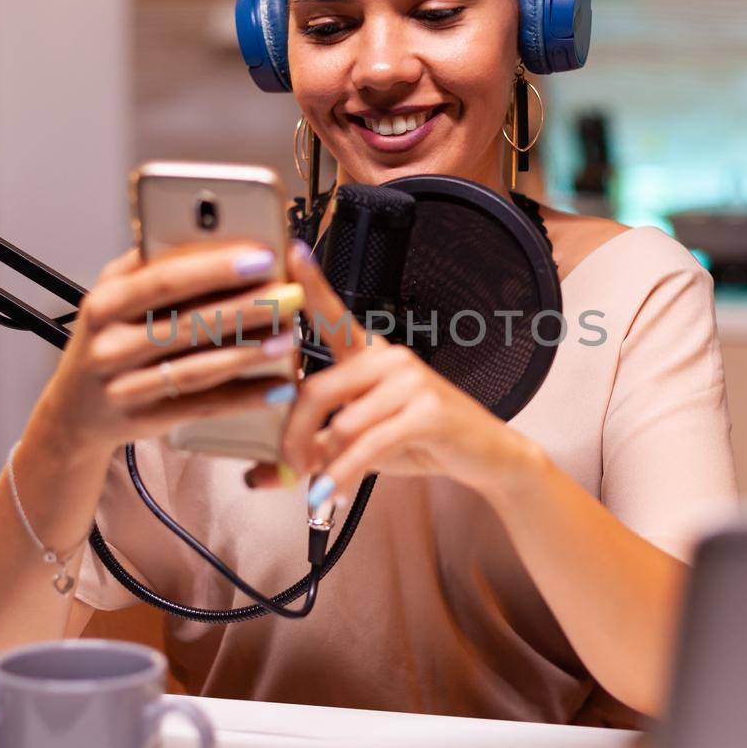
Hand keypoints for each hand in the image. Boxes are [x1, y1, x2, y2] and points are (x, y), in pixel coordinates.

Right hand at [34, 242, 299, 456]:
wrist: (73, 412)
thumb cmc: (107, 339)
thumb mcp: (114, 297)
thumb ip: (153, 268)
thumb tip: (217, 238)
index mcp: (105, 302)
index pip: (164, 279)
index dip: (216, 268)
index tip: (262, 255)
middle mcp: (109, 345)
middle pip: (188, 323)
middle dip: (246, 307)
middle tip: (290, 294)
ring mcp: (124, 387)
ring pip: (197, 368)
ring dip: (249, 353)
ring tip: (288, 336)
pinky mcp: (145, 420)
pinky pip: (202, 407)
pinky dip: (243, 398)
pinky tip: (276, 386)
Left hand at [247, 243, 532, 510]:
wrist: (486, 455)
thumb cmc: (422, 441)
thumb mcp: (361, 443)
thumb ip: (313, 450)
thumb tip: (260, 477)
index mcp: (370, 355)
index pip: (333, 315)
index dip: (311, 285)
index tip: (289, 253)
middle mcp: (388, 359)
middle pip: (315, 391)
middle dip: (293, 438)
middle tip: (290, 467)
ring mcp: (409, 380)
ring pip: (339, 425)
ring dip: (324, 466)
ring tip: (323, 488)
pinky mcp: (425, 410)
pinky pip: (366, 446)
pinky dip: (344, 477)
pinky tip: (336, 495)